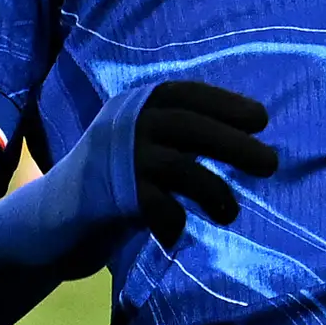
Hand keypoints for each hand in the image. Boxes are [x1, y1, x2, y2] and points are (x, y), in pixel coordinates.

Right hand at [118, 80, 275, 240]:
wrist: (55, 217)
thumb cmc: (114, 179)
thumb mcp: (142, 143)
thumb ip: (179, 135)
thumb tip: (246, 138)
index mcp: (134, 105)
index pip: (185, 94)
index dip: (226, 103)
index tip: (261, 119)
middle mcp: (126, 125)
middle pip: (189, 126)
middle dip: (235, 144)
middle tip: (270, 164)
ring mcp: (118, 161)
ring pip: (181, 167)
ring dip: (215, 190)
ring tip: (230, 212)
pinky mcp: (112, 199)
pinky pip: (160, 208)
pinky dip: (177, 221)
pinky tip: (180, 230)